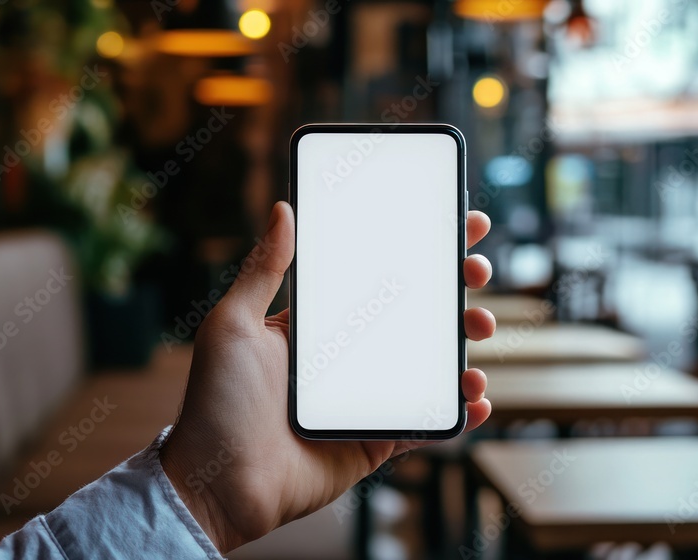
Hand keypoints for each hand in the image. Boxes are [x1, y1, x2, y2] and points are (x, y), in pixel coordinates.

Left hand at [160, 202, 495, 552]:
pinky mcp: (377, 441)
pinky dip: (459, 411)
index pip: (376, 277)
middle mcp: (348, 359)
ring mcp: (367, 400)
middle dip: (454, 290)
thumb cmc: (216, 402)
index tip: (456, 227)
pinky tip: (478, 397)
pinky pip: (427, 423)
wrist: (218, 485)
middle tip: (476, 271)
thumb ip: (263, 269)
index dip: (418, 251)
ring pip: (431, 367)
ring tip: (480, 327)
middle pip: (416, 318)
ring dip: (464, 346)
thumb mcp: (233, 324)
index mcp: (319, 326)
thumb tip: (283, 209)